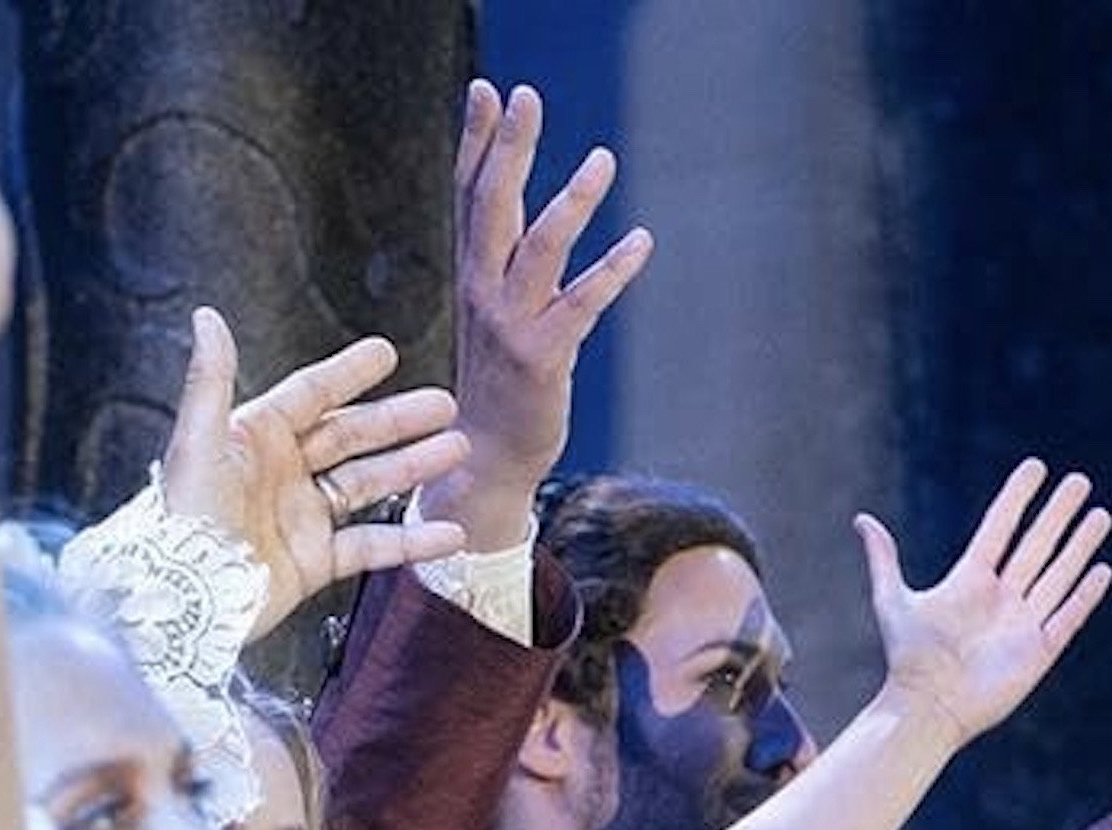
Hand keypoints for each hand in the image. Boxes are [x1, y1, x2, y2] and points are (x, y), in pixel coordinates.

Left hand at [158, 308, 470, 635]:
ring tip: (456, 451)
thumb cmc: (181, 516)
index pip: (311, 395)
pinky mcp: (314, 561)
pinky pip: (373, 545)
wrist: (183, 593)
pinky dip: (413, 541)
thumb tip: (207, 319)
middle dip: (400, 420)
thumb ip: (210, 377)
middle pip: (352, 437)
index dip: (349, 374)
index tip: (385, 354)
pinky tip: (447, 532)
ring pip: (370, 484)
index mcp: (254, 438)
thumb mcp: (198, 439)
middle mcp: (281, 473)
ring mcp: (302, 517)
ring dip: (414, 467)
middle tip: (443, 405)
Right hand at [432, 81, 649, 547]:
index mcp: (471, 273)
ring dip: (571, 201)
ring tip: (603, 158)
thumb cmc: (499, 378)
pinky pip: (582, 305)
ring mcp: (510, 323)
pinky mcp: (544, 358)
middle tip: (523, 94)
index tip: (485, 89)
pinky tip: (642, 240)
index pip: (468, 192)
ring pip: (539, 248)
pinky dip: (613, 272)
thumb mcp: (496, 310)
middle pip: (491, 205)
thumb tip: (521, 210)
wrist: (486, 457)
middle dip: (507, 148)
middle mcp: (482, 290)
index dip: (475, 140)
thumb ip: (507, 260)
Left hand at [856, 457, 1111, 747]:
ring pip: (1058, 574)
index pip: (1001, 527)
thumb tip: (863, 520)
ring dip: (1080, 546)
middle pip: (1037, 545)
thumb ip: (884, 559)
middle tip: (1080, 481)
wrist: (928, 707)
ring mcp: (1023, 623)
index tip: (1036, 468)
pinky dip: (1085, 595)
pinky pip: (1068, 617)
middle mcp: (1002, 597)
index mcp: (971, 580)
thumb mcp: (892, 600)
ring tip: (1100, 515)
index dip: (1018, 497)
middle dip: (1059, 513)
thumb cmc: (908, 658)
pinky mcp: (1039, 651)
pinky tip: (1102, 570)